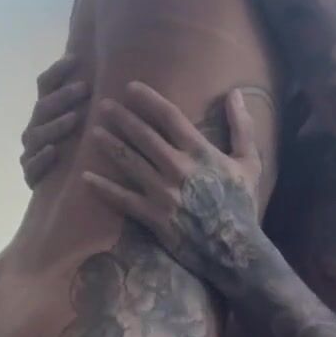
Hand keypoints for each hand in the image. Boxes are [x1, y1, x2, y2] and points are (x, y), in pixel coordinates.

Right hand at [20, 54, 89, 186]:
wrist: (77, 189)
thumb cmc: (92, 148)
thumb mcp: (95, 121)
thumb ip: (100, 98)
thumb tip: (127, 70)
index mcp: (49, 109)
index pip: (46, 83)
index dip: (58, 70)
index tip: (76, 58)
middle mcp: (37, 126)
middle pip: (43, 107)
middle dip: (63, 96)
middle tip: (85, 88)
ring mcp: (32, 151)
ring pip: (36, 134)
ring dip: (55, 125)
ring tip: (73, 119)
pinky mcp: (31, 175)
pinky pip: (31, 166)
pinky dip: (41, 158)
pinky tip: (53, 151)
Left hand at [84, 83, 269, 287]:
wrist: (236, 249)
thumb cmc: (243, 203)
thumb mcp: (250, 162)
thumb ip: (242, 126)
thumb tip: (235, 92)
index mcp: (201, 152)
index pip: (170, 117)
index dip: (148, 100)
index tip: (131, 87)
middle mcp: (178, 168)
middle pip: (143, 136)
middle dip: (122, 118)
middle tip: (103, 104)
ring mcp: (163, 193)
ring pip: (129, 162)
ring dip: (110, 145)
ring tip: (93, 132)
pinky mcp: (154, 216)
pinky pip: (123, 199)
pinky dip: (103, 187)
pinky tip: (85, 177)